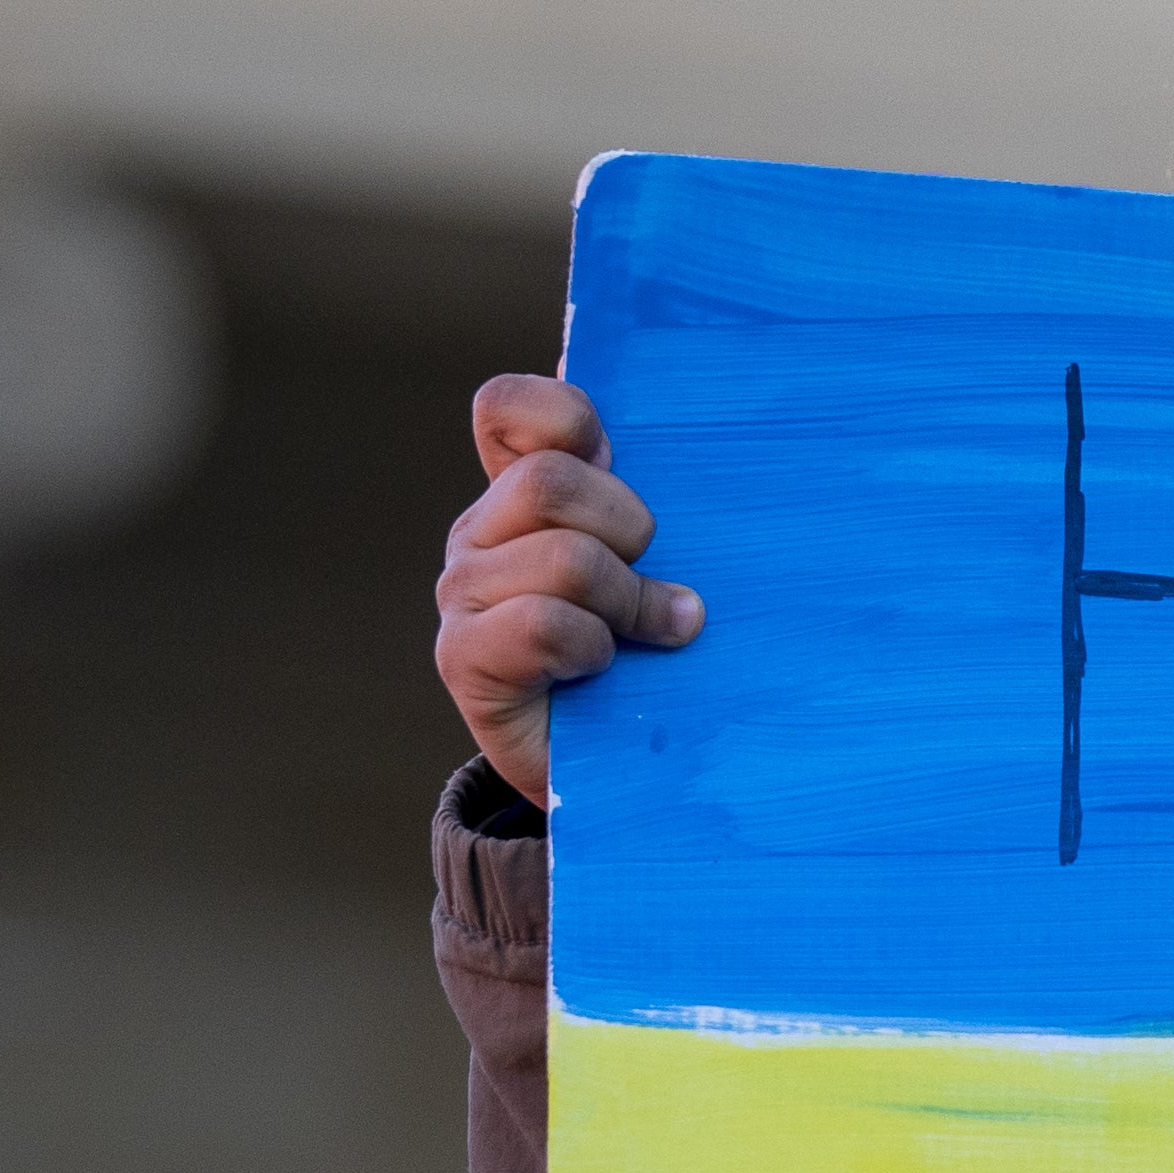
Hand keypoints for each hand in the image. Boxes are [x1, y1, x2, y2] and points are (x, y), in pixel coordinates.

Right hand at [436, 373, 700, 806]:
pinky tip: (602, 666)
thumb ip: (656, 499)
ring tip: (651, 632)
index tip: (614, 458)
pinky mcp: (463, 658)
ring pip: (561, 556)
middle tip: (659, 581)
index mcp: (521, 489)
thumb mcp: (659, 561)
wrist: (613, 764)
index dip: (565, 417)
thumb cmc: (652, 648)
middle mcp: (481, 533)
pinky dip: (591, 645)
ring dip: (627, 600)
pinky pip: (541, 624)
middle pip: (550, 481)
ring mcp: (464, 594)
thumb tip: (709, 441)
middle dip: (628, 528)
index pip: (507, 408)